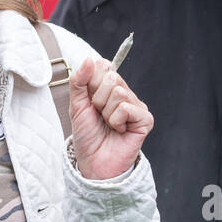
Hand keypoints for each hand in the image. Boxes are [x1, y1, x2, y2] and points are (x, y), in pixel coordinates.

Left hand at [68, 57, 152, 180]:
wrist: (93, 162)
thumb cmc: (87, 135)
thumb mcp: (76, 105)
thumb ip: (79, 81)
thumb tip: (89, 60)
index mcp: (110, 87)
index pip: (103, 66)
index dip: (91, 83)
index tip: (89, 102)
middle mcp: (125, 93)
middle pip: (111, 77)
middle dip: (97, 99)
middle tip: (99, 116)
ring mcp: (137, 105)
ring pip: (118, 92)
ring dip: (106, 112)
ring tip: (108, 125)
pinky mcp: (145, 119)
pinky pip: (126, 108)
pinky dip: (116, 121)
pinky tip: (119, 131)